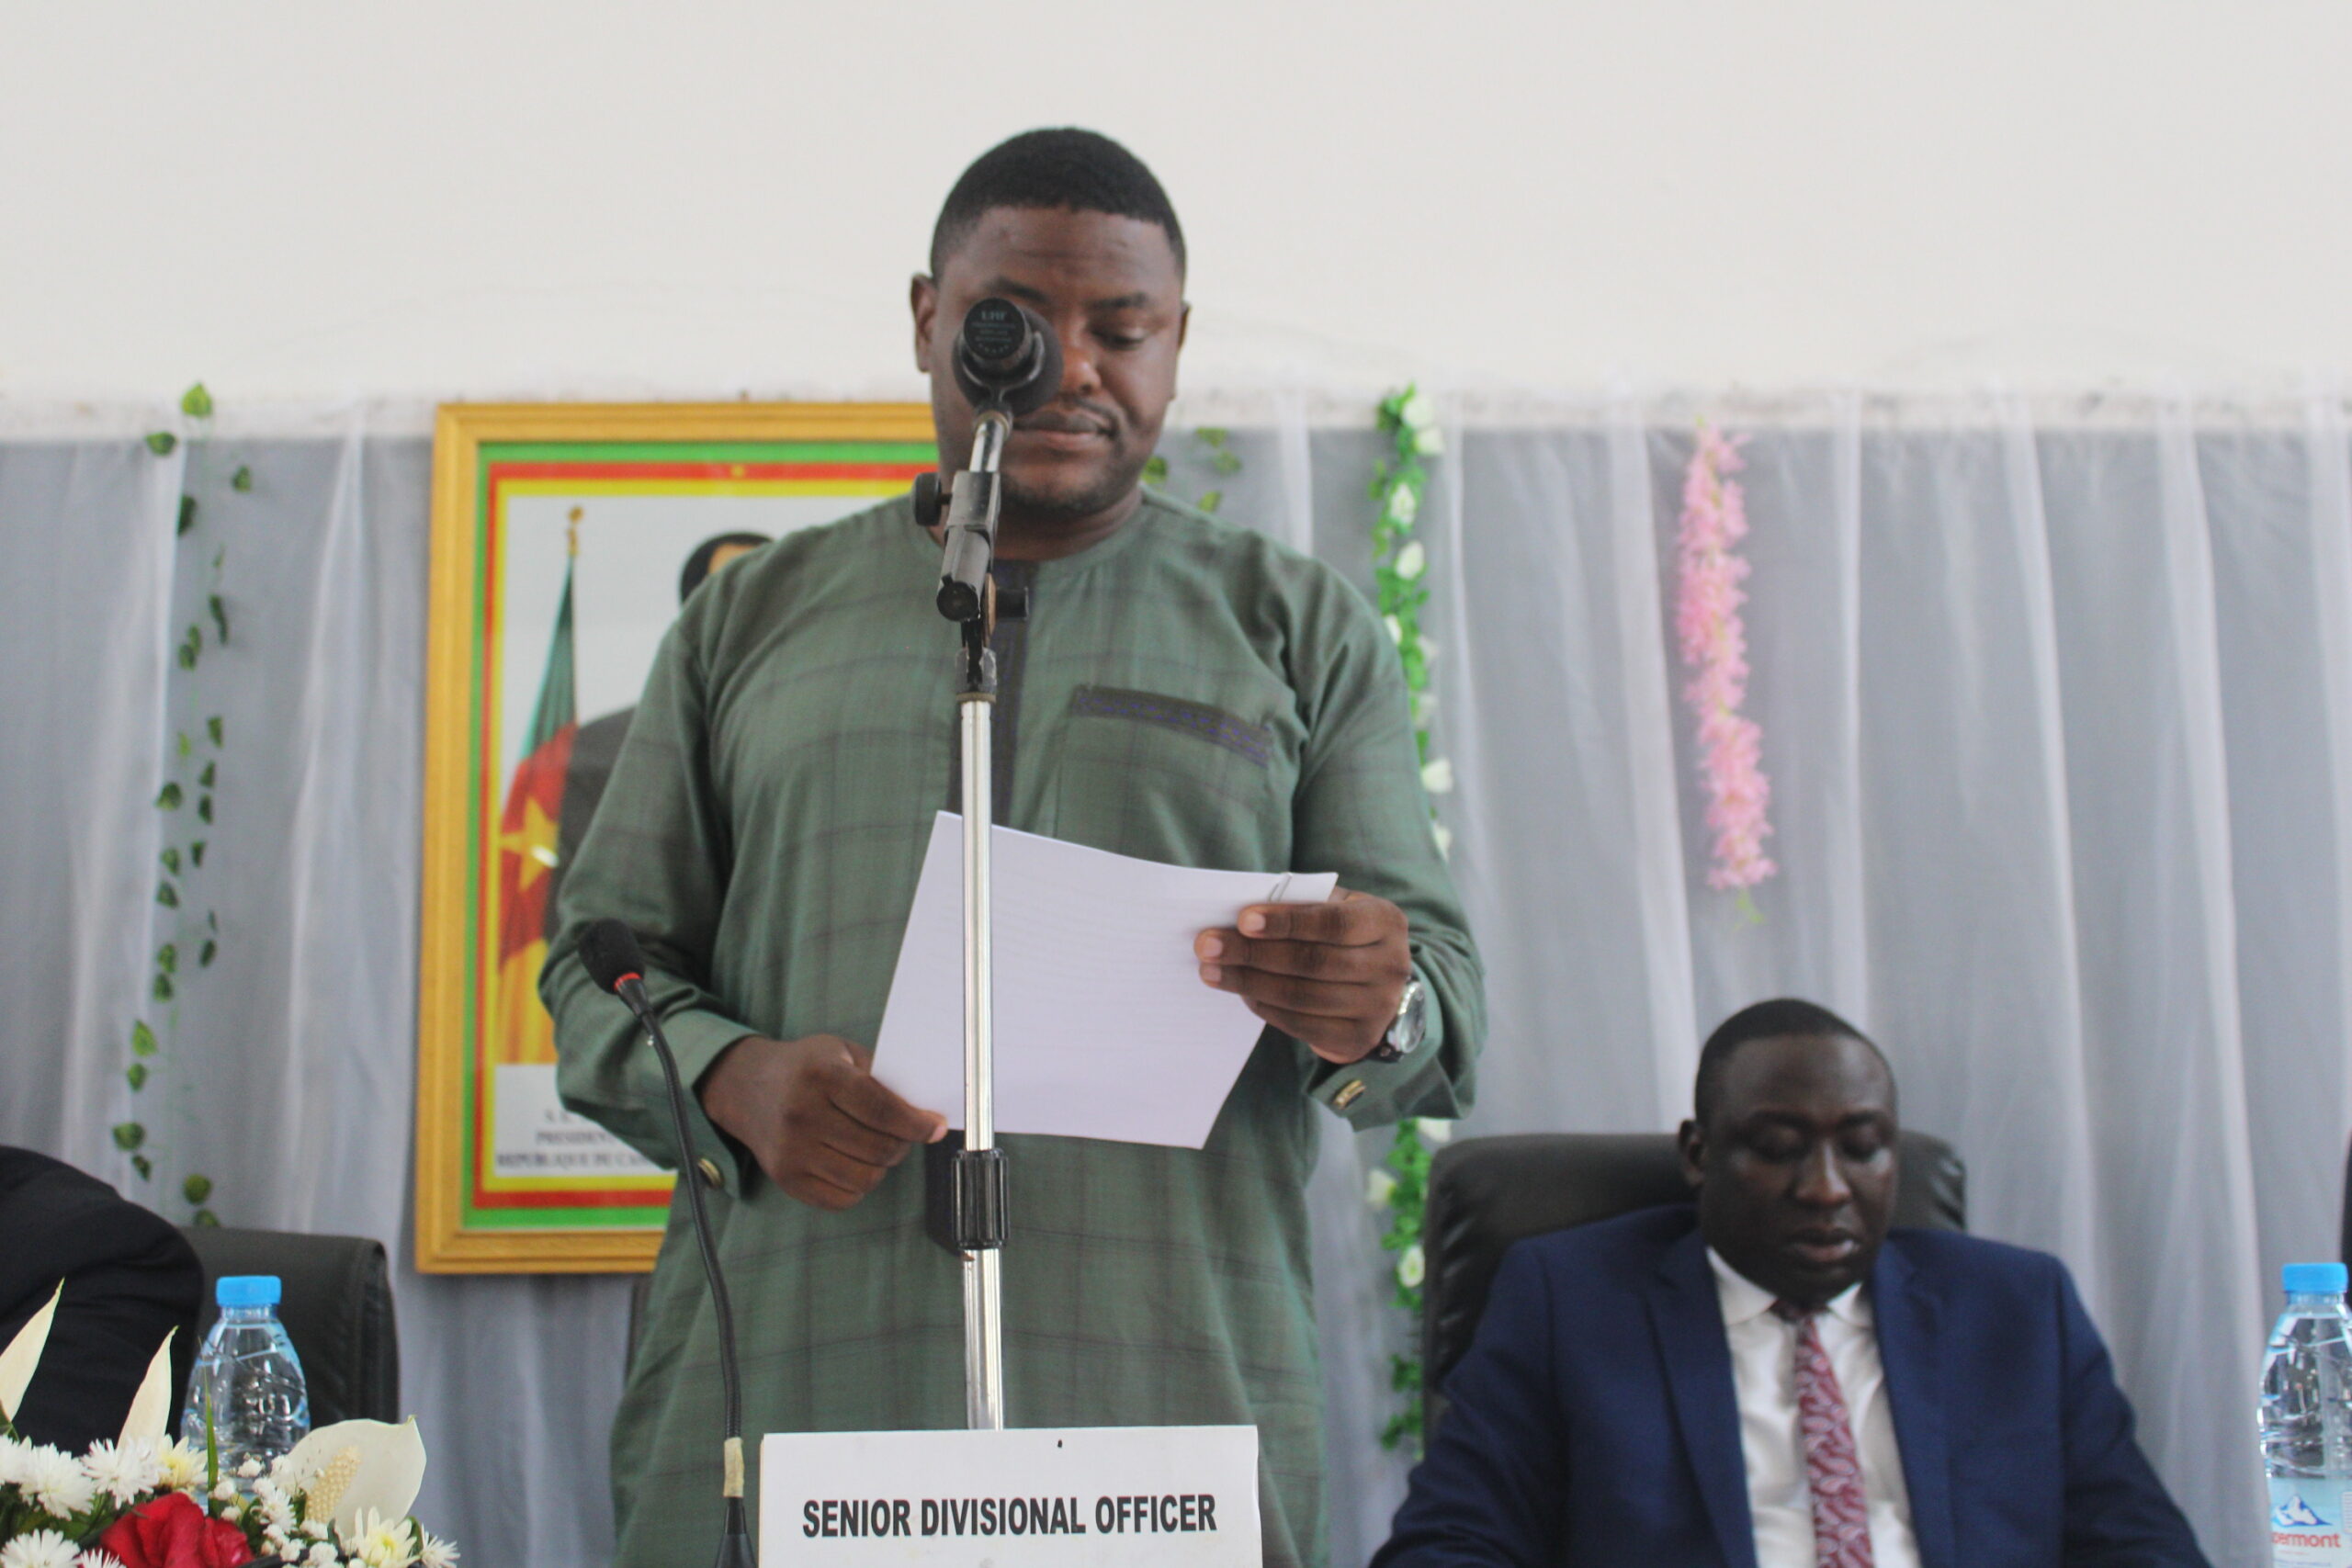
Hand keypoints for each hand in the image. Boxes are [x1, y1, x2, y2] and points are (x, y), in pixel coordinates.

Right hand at [697, 1034, 946, 1211]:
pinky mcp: (786, 1179)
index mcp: (821, 1075)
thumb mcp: (841, 1052)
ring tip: (878, 1147)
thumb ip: (881, 1077)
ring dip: (882, 1166)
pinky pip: (843, 1199)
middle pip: (878, 1147)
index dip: (916, 1123)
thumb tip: (924, 1112)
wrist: (746, 1087)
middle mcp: (802, 1114)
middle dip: (903, 1143)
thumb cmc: (806, 1068)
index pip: (881, 1108)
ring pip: (866, 1178)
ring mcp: (792, 1151)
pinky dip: (859, 1185)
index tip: (936, 1127)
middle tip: (905, 1134)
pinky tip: (854, 1163)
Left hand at [1194, 888, 1412, 1064]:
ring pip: (1303, 996)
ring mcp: (1378, 1007)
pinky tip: (1240, 992)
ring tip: (1211, 971)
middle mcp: (1390, 965)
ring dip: (1249, 983)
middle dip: (1253, 953)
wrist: (1375, 986)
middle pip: (1312, 962)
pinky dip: (1265, 1007)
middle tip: (1207, 945)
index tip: (1242, 920)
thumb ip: (1301, 905)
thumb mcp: (1335, 908)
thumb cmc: (1341, 935)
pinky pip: (1302, 1024)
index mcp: (1385, 921)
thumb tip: (1241, 916)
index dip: (1287, 922)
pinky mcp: (1357, 1038)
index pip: (1334, 922)